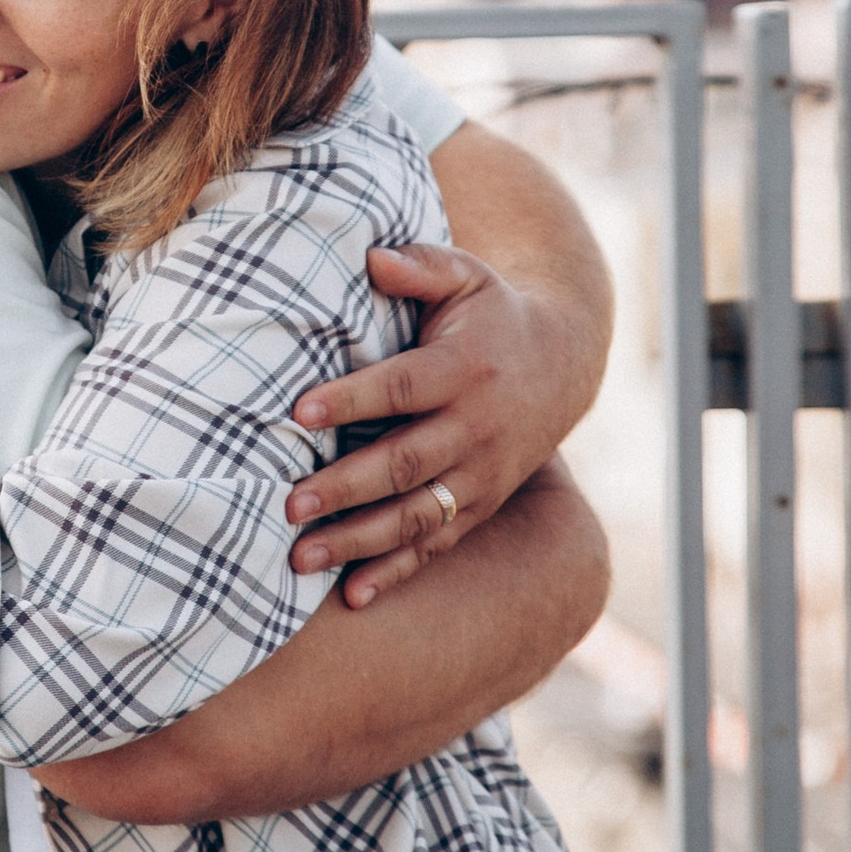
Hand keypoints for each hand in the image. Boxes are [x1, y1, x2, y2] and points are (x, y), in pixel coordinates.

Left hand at [285, 246, 588, 609]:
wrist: (562, 366)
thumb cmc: (491, 314)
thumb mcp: (467, 276)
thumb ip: (421, 264)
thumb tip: (372, 256)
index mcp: (465, 369)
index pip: (402, 387)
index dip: (352, 400)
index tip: (298, 410)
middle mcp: (477, 428)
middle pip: (404, 463)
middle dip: (344, 488)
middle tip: (288, 505)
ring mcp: (481, 476)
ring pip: (416, 516)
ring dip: (357, 541)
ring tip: (299, 558)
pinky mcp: (479, 506)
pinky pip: (435, 544)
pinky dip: (395, 572)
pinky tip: (351, 595)